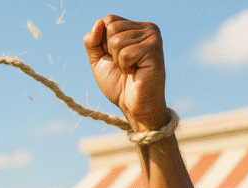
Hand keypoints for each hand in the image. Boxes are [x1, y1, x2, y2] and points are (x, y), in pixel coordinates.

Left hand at [83, 15, 166, 131]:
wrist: (134, 107)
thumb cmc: (118, 84)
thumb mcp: (98, 60)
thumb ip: (92, 41)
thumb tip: (99, 22)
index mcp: (135, 27)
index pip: (108, 20)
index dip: (103, 42)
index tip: (116, 58)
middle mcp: (147, 28)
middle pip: (111, 27)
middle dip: (110, 51)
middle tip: (125, 66)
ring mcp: (153, 37)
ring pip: (116, 40)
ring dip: (118, 61)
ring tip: (131, 70)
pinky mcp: (154, 50)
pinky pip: (125, 53)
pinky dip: (125, 67)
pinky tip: (136, 73)